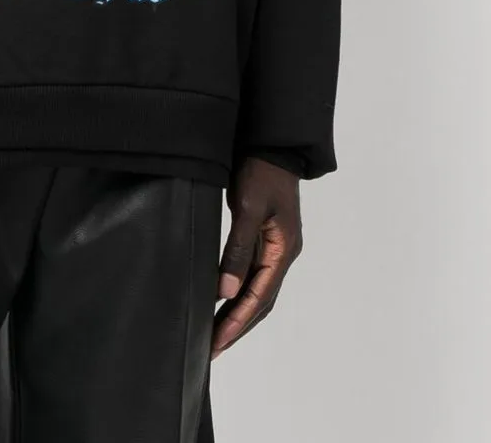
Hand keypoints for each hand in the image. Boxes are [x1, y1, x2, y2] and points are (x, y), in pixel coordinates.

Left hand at [211, 157, 301, 359]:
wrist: (271, 144)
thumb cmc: (261, 171)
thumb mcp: (248, 207)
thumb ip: (237, 248)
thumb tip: (225, 290)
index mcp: (282, 249)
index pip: (259, 297)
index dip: (237, 322)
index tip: (217, 342)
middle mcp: (282, 253)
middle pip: (260, 301)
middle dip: (237, 326)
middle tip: (212, 349)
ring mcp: (274, 247)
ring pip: (256, 290)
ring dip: (237, 313)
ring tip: (215, 335)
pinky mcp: (263, 238)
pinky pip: (251, 274)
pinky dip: (237, 292)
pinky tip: (221, 300)